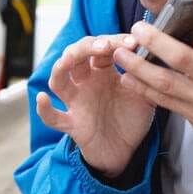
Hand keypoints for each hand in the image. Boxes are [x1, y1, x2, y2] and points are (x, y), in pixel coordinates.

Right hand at [36, 34, 155, 177]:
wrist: (126, 152)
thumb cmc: (131, 119)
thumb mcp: (145, 95)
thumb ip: (146, 77)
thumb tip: (150, 53)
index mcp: (103, 71)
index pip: (102, 47)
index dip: (114, 42)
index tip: (133, 42)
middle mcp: (86, 82)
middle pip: (76, 55)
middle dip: (87, 47)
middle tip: (106, 46)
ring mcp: (76, 102)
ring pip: (58, 80)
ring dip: (60, 68)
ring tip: (68, 60)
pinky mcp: (72, 124)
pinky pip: (52, 117)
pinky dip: (44, 109)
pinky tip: (42, 99)